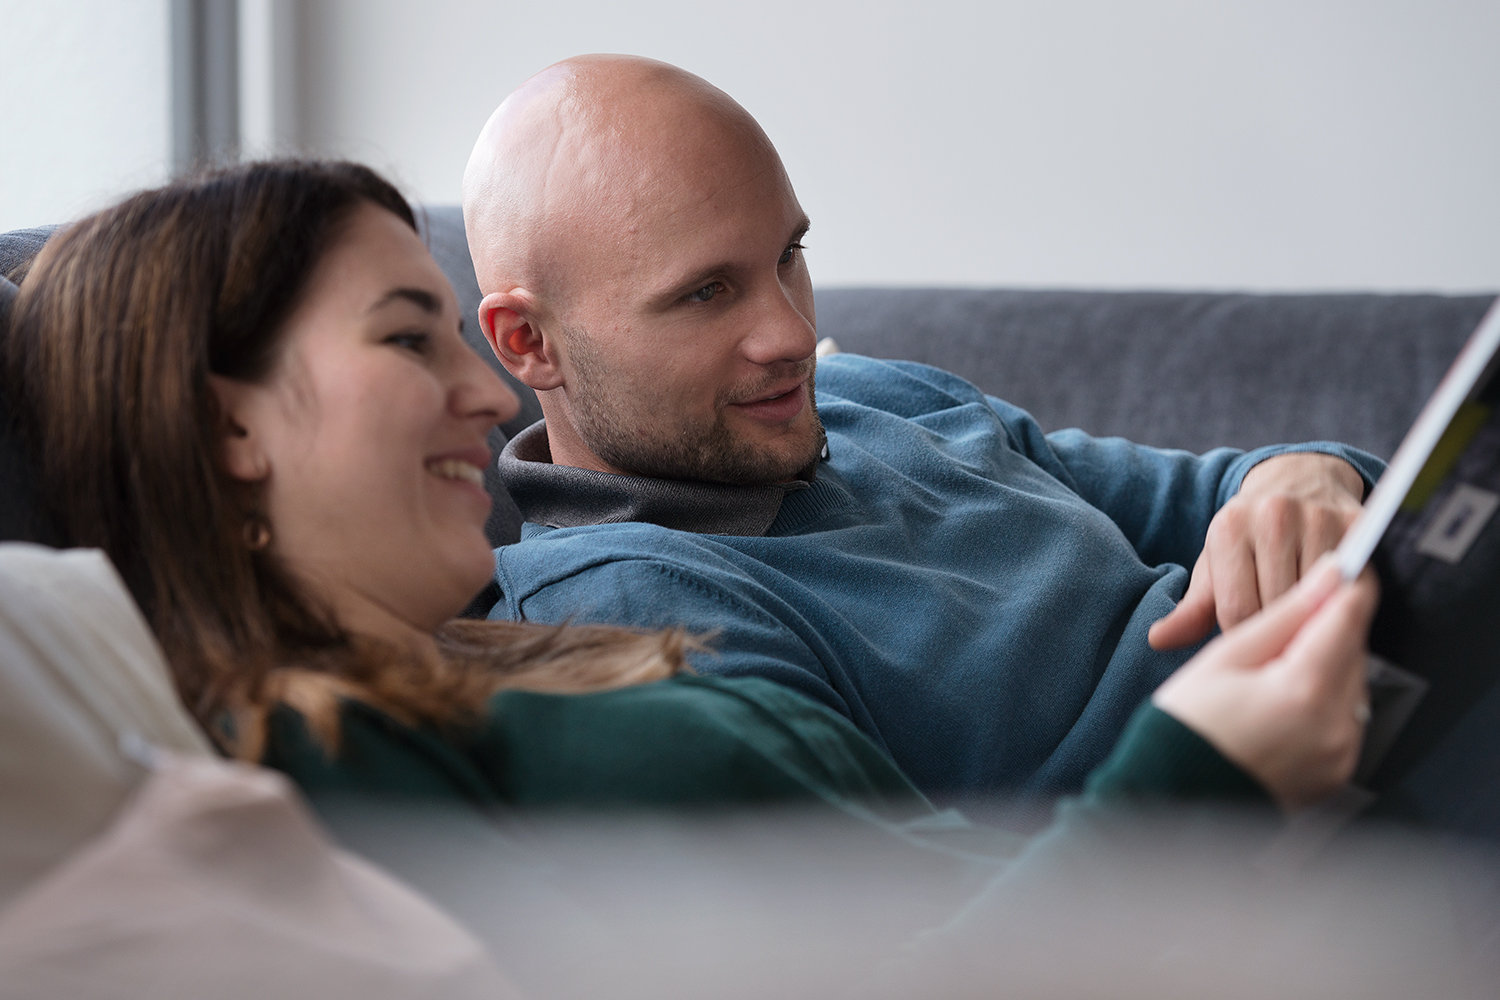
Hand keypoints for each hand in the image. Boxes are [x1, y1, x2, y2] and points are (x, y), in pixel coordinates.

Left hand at [1149, 453, 1364, 650]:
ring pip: (1316, 598)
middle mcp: (1272, 516)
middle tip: (1282, 635)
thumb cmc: (1249, 535)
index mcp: (1228, 527)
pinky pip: (1352, 583)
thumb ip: (1191, 608)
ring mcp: (1318, 517)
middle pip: (1278, 606)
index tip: (1251, 637)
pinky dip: (1343, 602)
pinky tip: (1333, 604)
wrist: (1298, 480)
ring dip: (1313, 617)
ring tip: (1305, 619)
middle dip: (1279, 628)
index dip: (1245, 634)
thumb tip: (1157, 640)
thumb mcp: (1216, 565)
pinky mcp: (1357, 524)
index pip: (1237, 610)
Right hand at [1151, 559, 1378, 810]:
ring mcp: (1341, 754)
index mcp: (1304, 690)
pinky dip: (1327, 697)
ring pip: (1353, 681)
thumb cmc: (1187, 721)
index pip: (1347, 616)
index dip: (1344, 584)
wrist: (1174, 792)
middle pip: (1354, 648)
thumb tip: (1327, 576)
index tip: (1340, 564)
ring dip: (1330, 660)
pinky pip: (1346, 717)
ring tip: (1281, 660)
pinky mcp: (1338, 771)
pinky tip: (1287, 694)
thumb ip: (1285, 615)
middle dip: (1332, 624)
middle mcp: (1335, 725)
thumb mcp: (1227, 656)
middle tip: (1296, 612)